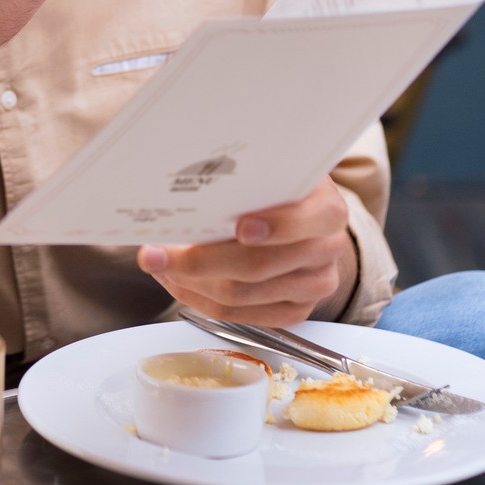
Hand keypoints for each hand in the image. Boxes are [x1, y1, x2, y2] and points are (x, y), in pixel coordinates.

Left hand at [136, 179, 353, 325]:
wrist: (302, 215)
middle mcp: (327, 250)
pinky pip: (238, 315)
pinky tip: (176, 279)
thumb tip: (187, 183)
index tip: (240, 227)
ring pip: (240, 295)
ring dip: (189, 281)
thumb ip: (245, 176)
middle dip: (199, 260)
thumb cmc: (277, 186)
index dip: (277, 226)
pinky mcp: (294, 311)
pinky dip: (198, 298)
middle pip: (258, 266)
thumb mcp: (271, 169)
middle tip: (155, 251)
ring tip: (158, 262)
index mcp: (328, 211)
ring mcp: (313, 285)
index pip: (309, 220)